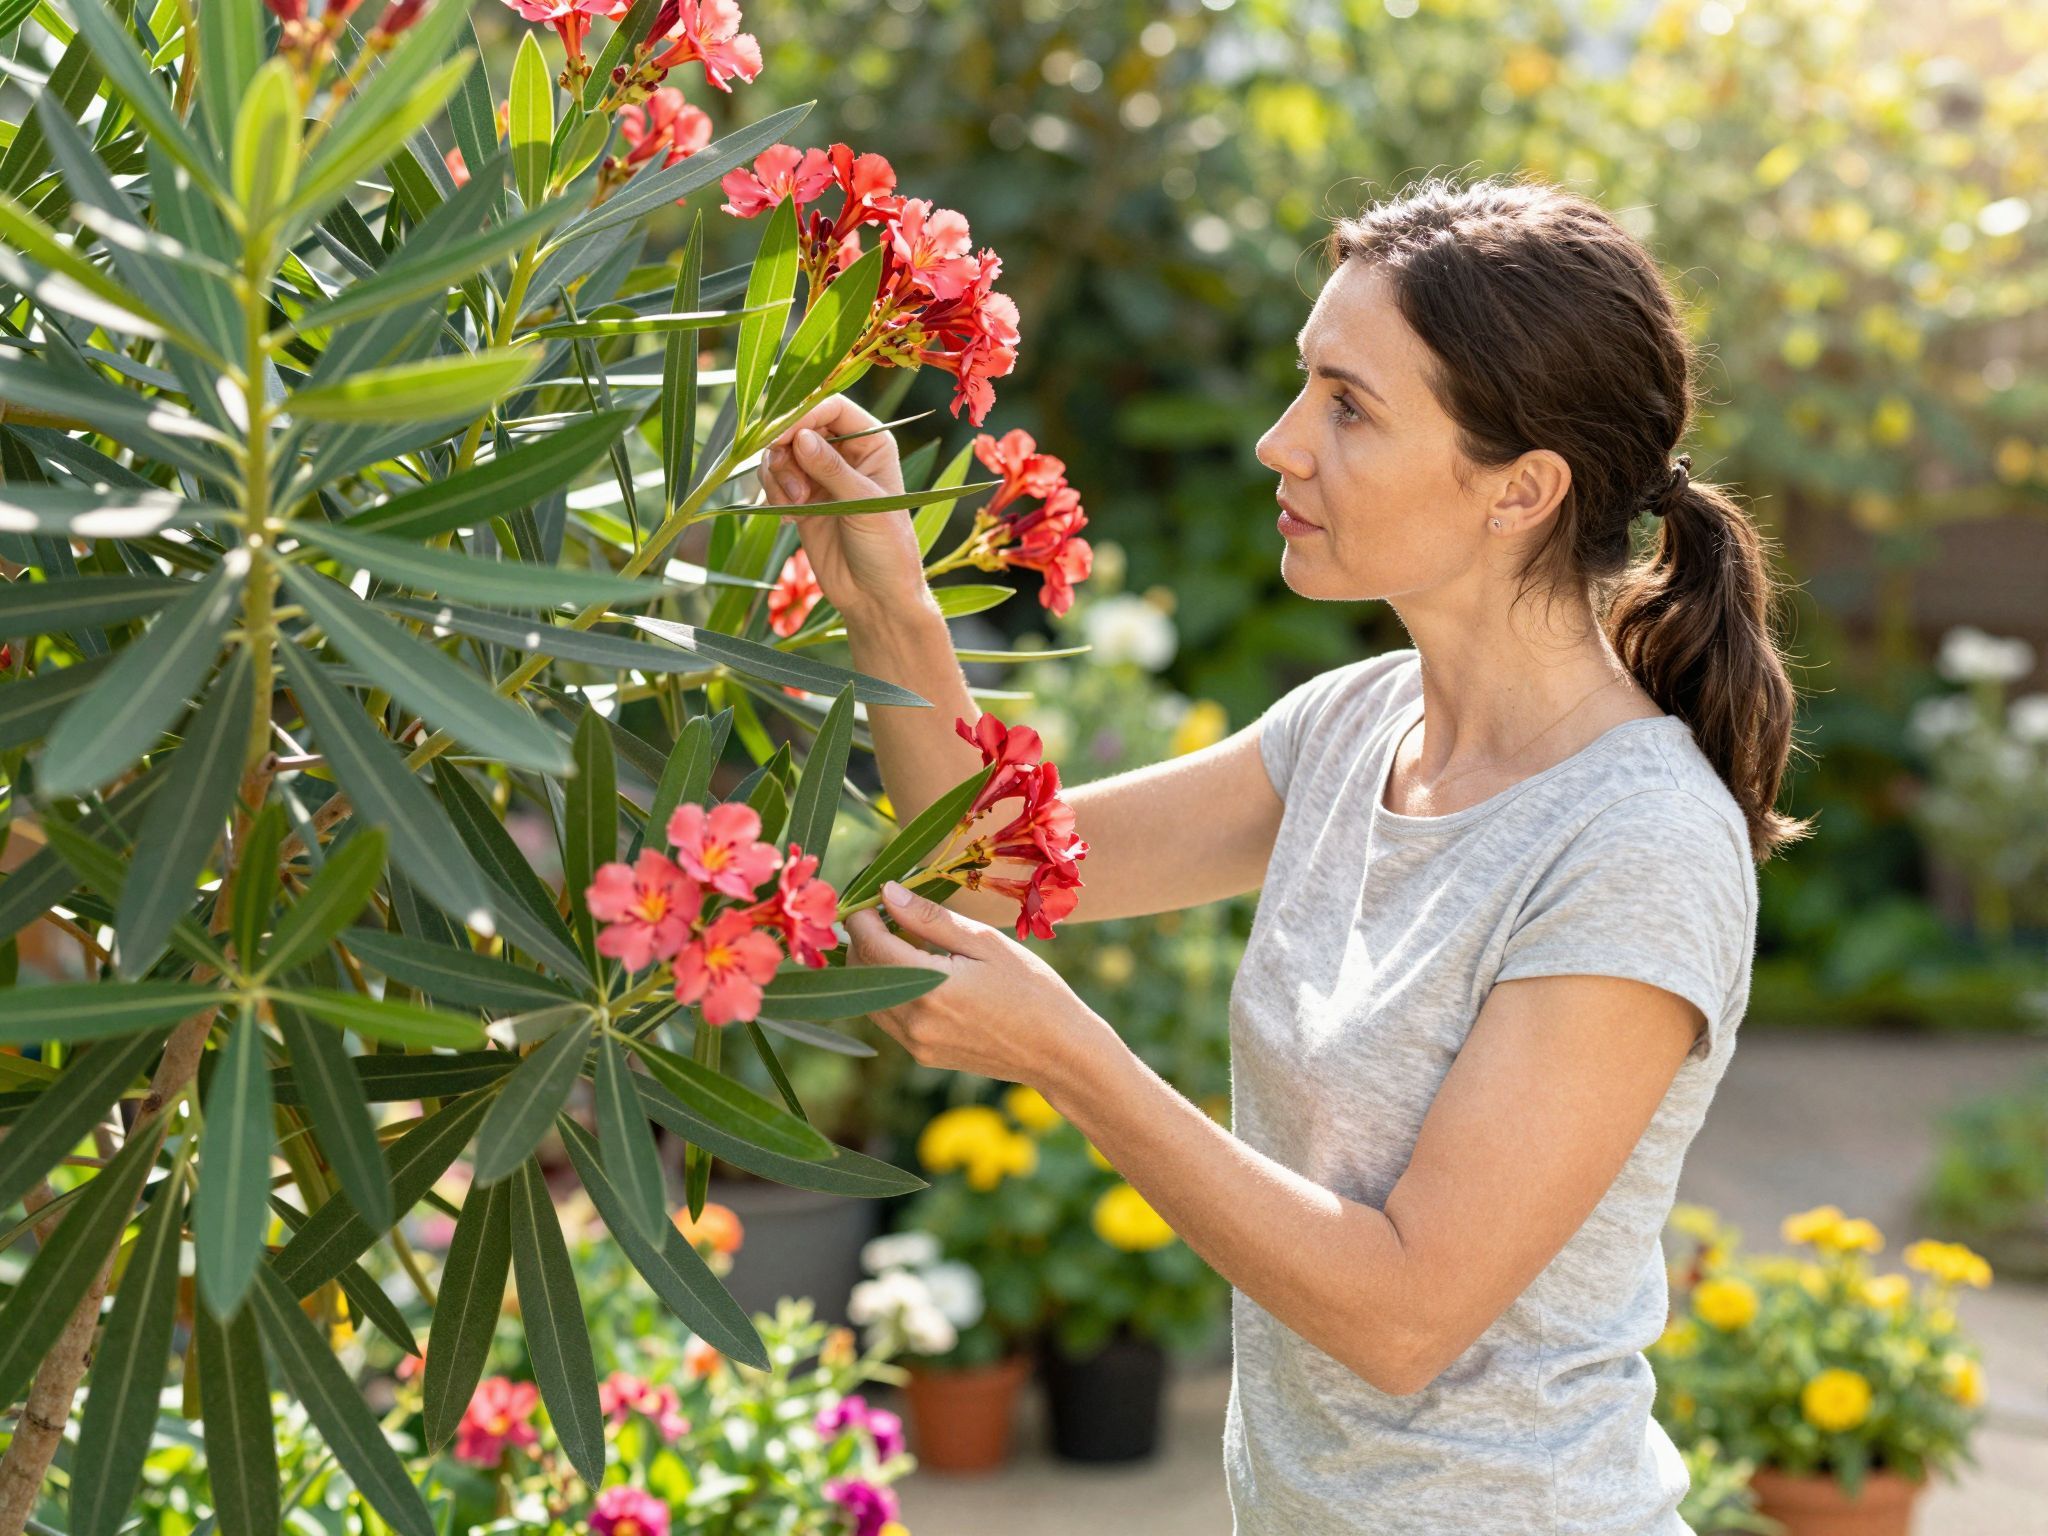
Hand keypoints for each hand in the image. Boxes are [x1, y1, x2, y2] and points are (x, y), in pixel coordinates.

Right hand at [759, 394, 931, 623]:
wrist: (876, 598)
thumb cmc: (887, 550)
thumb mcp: (864, 505)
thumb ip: (831, 469)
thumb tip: (799, 435)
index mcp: (872, 442)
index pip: (831, 407)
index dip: (802, 414)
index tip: (781, 436)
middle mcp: (845, 453)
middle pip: (798, 425)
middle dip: (783, 448)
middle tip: (786, 479)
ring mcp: (820, 475)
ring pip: (780, 452)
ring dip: (777, 474)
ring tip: (794, 504)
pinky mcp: (801, 499)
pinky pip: (773, 480)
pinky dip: (771, 493)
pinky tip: (790, 520)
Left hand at [843, 881, 1114, 1094]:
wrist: (1059, 1051)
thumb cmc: (1032, 988)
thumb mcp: (985, 942)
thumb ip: (930, 918)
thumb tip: (888, 892)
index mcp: (931, 987)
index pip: (870, 944)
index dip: (863, 915)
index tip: (875, 895)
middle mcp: (915, 1021)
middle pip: (862, 972)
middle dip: (865, 938)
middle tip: (890, 912)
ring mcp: (916, 1043)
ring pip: (870, 997)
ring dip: (876, 965)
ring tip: (908, 940)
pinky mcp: (923, 1055)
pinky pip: (889, 1016)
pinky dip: (891, 989)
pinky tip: (921, 972)